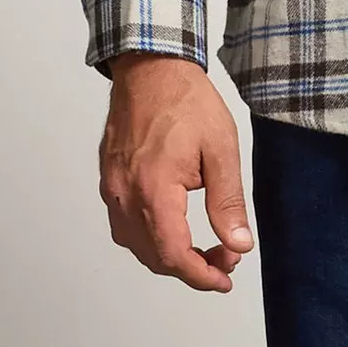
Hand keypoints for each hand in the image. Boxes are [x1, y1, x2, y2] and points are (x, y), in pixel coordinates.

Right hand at [98, 52, 253, 292]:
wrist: (151, 69)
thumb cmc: (185, 100)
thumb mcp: (221, 147)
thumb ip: (228, 201)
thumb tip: (238, 243)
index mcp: (154, 189)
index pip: (173, 255)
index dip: (200, 275)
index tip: (223, 278)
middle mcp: (125, 195)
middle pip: (155, 256)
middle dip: (191, 266)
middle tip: (225, 255)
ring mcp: (112, 189)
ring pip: (137, 245)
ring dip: (169, 254)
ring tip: (203, 244)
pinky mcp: (109, 181)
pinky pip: (125, 226)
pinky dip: (150, 237)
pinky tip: (174, 226)